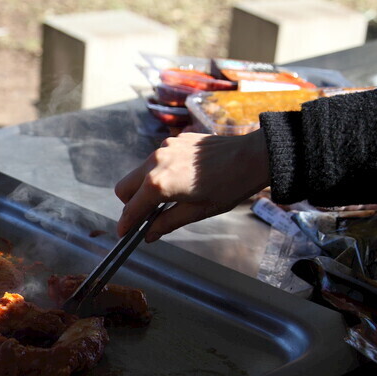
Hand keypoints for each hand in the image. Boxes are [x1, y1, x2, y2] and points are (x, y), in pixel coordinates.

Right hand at [114, 129, 270, 240]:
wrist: (252, 156)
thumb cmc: (229, 186)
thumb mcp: (197, 212)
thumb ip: (167, 223)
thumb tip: (148, 234)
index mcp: (159, 184)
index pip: (131, 208)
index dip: (126, 224)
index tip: (124, 234)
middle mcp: (155, 163)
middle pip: (125, 187)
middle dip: (130, 204)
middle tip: (146, 215)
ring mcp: (164, 148)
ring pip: (139, 172)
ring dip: (145, 187)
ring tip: (168, 197)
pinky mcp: (174, 141)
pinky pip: (156, 160)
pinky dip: (160, 173)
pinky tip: (182, 178)